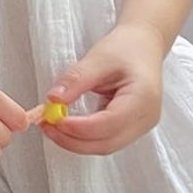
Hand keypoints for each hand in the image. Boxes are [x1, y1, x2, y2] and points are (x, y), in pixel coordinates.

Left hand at [41, 24, 165, 155]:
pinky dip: (82, 138)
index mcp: (143, 98)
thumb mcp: (98, 58)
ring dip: (75, 141)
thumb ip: (75, 80)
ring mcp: (140, 127)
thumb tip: (53, 100)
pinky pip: (104, 141)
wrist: (143, 46)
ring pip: (104, 146)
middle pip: (106, 143)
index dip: (79, 127)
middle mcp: (145, 118)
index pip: (109, 124)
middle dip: (72, 140)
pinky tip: (66, 126)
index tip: (53, 119)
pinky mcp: (130, 129)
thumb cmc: (127, 48)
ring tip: (52, 125)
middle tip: (47, 125)